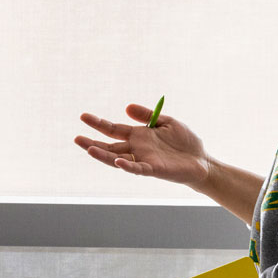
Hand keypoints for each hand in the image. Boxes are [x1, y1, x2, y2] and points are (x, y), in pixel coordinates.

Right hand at [75, 104, 210, 187]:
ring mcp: (143, 159)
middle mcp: (137, 149)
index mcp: (138, 136)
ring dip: (104, 155)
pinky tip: (119, 161)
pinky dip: (128, 165)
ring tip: (89, 150)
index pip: (113, 130)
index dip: (99, 124)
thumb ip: (147, 115)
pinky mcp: (154, 169)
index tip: (83, 116)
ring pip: (118, 159)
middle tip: (76, 138)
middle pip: (110, 146)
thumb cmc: (184, 142)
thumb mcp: (166, 122)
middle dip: (93, 143)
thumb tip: (127, 107)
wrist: (201, 159)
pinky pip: (138, 168)